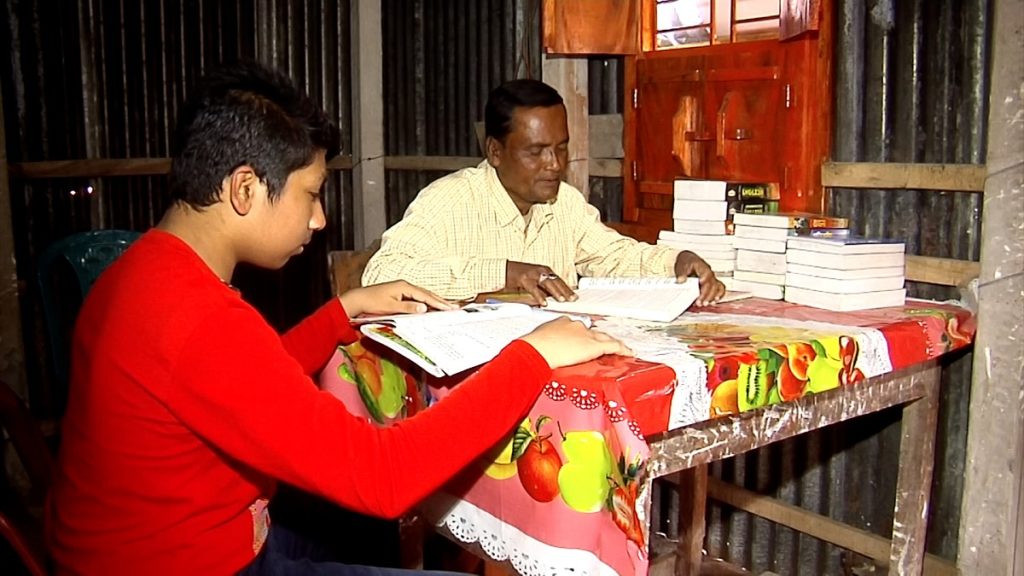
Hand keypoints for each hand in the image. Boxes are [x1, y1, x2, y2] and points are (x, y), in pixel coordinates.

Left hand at [339, 281, 457, 317]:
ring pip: (423, 295)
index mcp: (404, 286)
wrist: (358, 299)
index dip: (438, 303)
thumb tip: (424, 309)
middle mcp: (405, 285)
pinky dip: (427, 302)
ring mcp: (403, 288)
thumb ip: (408, 308)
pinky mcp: (400, 293)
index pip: (425, 296)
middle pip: (427, 294)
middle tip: (454, 308)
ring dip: (435, 301)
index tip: (450, 308)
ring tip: (447, 307)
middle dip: (441, 301)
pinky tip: (431, 307)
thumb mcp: (390, 307)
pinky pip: (417, 297)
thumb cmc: (372, 302)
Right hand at [504, 261, 577, 305]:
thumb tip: (554, 298)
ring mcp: (532, 274)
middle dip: (565, 291)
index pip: (559, 280)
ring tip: (562, 300)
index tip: (574, 295)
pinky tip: (544, 302)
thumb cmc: (519, 275)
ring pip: (547, 283)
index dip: (567, 288)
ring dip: (555, 292)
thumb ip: (544, 288)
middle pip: (556, 281)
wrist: (504, 269)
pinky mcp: (524, 278)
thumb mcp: (534, 280)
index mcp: (544, 270)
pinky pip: (534, 289)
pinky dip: (539, 296)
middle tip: (572, 299)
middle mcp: (540, 270)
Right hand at [518, 316, 632, 368]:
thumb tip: (533, 354)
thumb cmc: (531, 348)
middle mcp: (575, 326)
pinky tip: (627, 353)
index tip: (581, 341)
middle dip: (598, 338)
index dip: (581, 335)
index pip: (576, 328)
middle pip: (592, 332)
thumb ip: (542, 345)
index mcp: (560, 322)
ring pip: (604, 338)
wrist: (535, 350)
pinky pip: (613, 346)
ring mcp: (585, 335)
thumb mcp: (536, 343)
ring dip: (612, 343)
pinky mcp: (594, 346)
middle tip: (603, 345)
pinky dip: (622, 349)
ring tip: (619, 349)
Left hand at [674, 251, 725, 305]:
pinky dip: (718, 295)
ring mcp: (711, 278)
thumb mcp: (681, 265)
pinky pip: (720, 288)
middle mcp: (709, 273)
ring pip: (717, 288)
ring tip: (705, 304)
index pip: (706, 279)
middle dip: (707, 296)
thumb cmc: (687, 262)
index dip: (704, 289)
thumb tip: (681, 280)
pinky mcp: (711, 282)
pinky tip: (713, 301)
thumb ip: (681, 273)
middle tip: (700, 303)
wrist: (688, 259)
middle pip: (713, 285)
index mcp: (703, 268)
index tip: (699, 297)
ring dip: (712, 297)